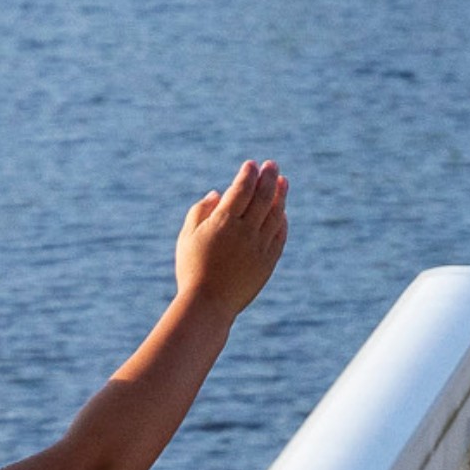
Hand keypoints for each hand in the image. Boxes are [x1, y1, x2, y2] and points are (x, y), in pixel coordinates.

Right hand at [173, 158, 290, 322]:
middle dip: (268, 178)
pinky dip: (281, 221)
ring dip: (280, 196)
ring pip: (275, 215)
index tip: (252, 165)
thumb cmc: (192, 269)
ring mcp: (259, 247)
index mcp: (223, 223)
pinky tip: (281, 212)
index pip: (242, 189)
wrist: (208, 304)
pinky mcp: (268, 262)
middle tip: (272, 165)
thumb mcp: (187, 237)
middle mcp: (245, 232)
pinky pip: (279, 236)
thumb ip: (200, 211)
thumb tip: (219, 193)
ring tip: (282, 182)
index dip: (248, 174)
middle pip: (263, 197)